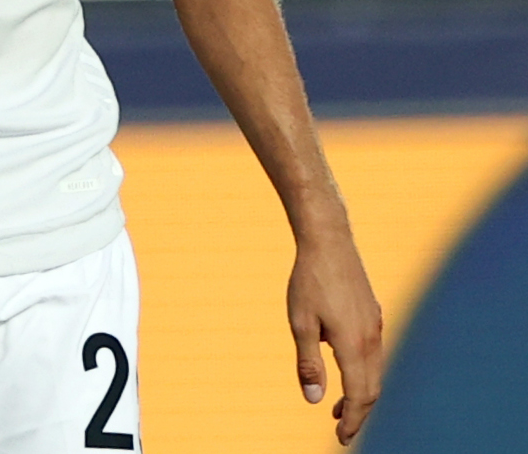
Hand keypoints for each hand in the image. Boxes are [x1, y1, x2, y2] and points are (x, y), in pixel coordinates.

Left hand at [288, 231, 382, 445]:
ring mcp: (375, 325)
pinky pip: (374, 353)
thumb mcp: (300, 322)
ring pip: (375, 371)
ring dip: (361, 393)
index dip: (352, 420)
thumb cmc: (309, 280)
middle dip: (358, 412)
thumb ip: (309, 362)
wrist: (328, 240)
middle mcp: (371, 338)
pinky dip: (363, 371)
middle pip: (372, 388)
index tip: (341, 438)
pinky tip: (345, 367)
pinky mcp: (373, 314)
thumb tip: (313, 400)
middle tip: (340, 428)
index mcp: (353, 344)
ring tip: (339, 405)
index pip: (358, 396)